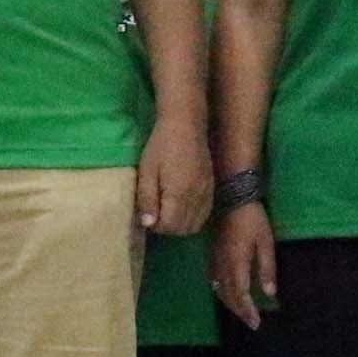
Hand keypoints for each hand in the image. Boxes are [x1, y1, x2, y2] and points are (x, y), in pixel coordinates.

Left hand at [137, 114, 211, 234]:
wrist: (185, 126)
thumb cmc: (161, 147)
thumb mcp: (146, 172)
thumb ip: (147, 199)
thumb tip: (147, 224)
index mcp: (179, 194)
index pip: (169, 226)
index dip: (155, 226)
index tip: (147, 214)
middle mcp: (196, 197)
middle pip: (183, 229)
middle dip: (167, 228)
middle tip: (155, 214)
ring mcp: (206, 193)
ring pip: (196, 224)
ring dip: (180, 225)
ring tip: (166, 211)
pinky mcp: (211, 188)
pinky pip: (205, 213)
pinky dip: (193, 218)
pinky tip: (180, 208)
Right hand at [211, 201, 277, 328]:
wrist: (231, 198)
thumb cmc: (253, 220)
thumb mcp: (266, 243)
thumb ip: (267, 268)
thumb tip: (270, 293)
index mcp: (236, 264)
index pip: (240, 294)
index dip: (247, 310)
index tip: (256, 323)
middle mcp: (222, 265)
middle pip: (227, 295)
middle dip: (239, 311)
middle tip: (251, 323)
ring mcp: (214, 259)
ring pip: (218, 288)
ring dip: (229, 303)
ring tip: (240, 312)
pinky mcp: (212, 254)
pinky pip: (213, 279)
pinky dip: (221, 291)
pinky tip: (226, 292)